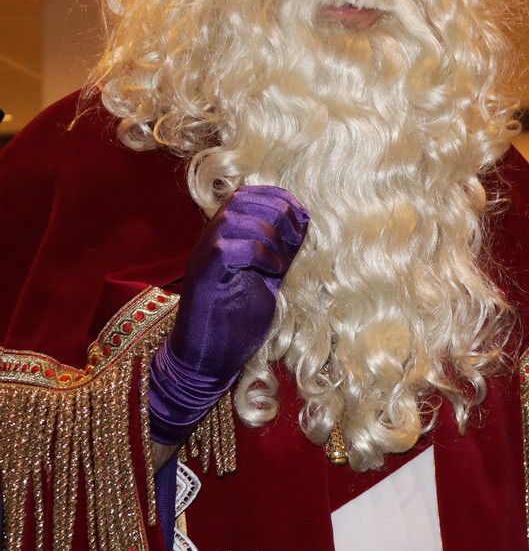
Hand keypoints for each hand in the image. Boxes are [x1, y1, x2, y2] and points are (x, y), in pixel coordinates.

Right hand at [149, 186, 308, 447]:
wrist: (208, 356)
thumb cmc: (238, 319)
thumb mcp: (267, 276)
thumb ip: (279, 248)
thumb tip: (303, 220)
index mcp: (224, 237)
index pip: (247, 194)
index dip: (278, 197)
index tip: (302, 217)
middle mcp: (209, 240)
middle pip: (243, 200)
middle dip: (278, 212)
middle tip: (295, 238)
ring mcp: (203, 255)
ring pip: (235, 217)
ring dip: (269, 233)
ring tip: (281, 261)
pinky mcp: (203, 275)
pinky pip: (229, 246)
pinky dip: (259, 253)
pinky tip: (273, 271)